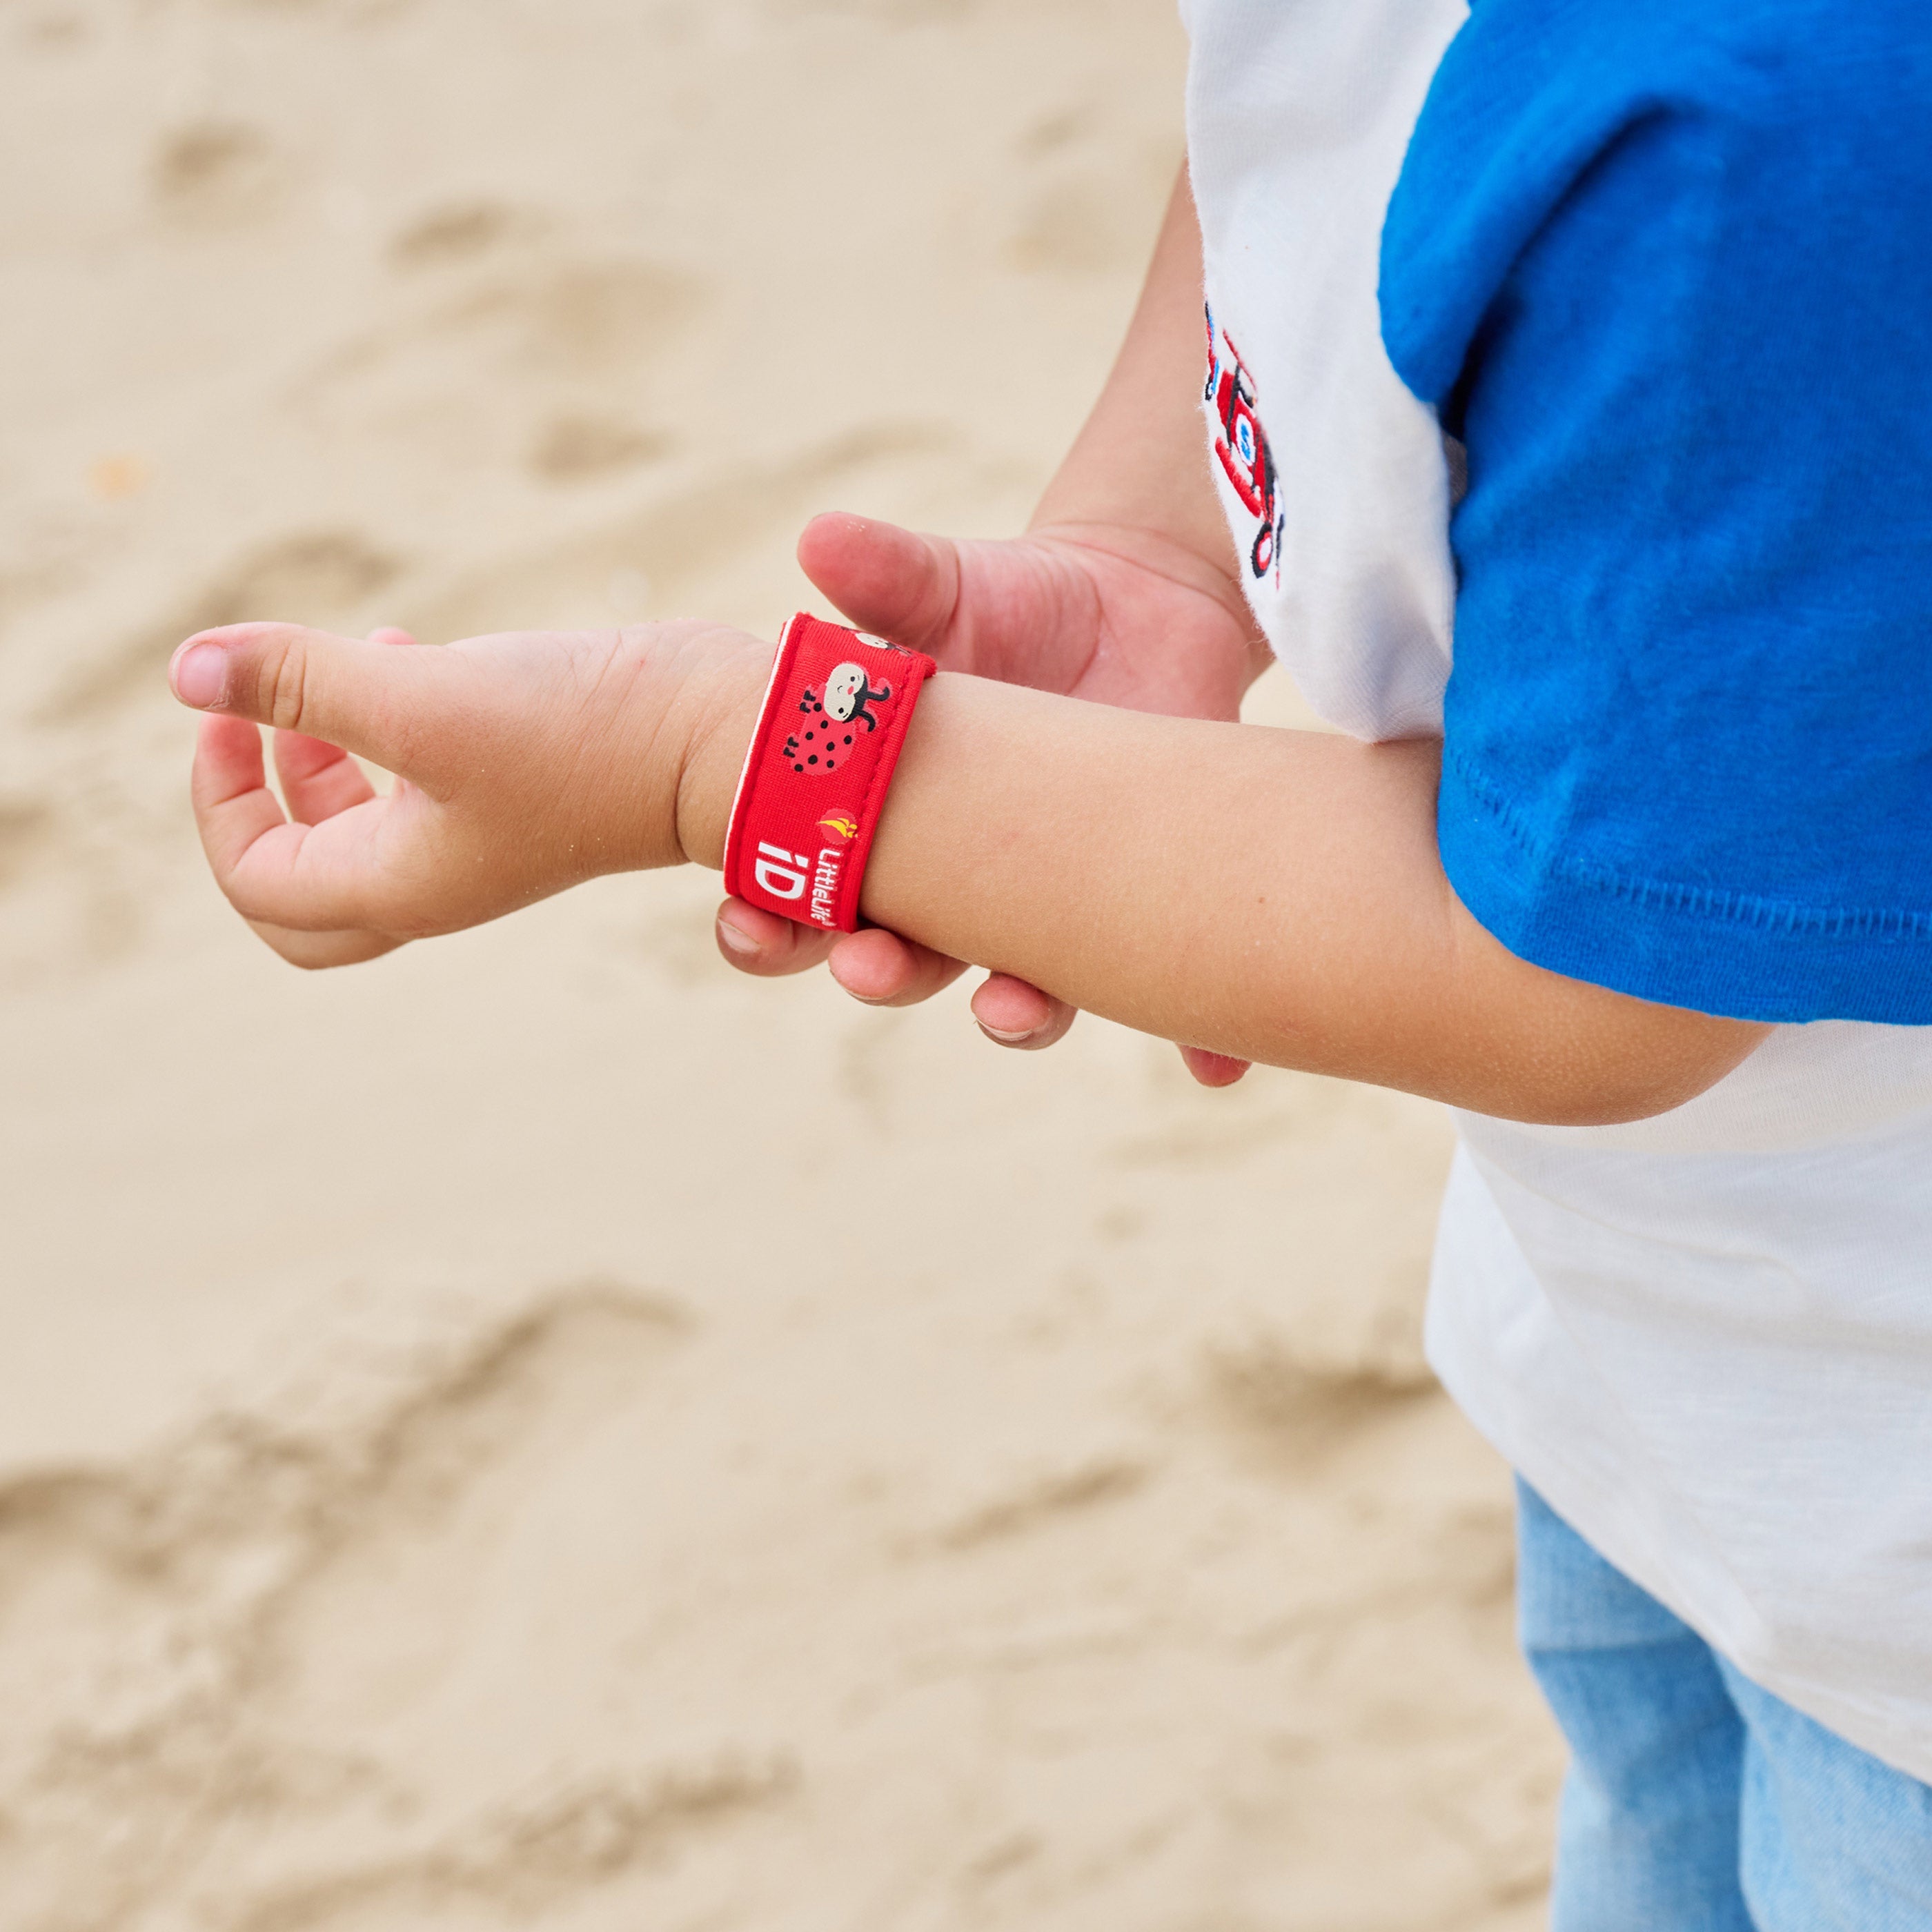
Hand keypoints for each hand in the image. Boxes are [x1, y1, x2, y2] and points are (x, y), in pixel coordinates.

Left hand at [171, 617, 760, 967]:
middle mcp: (440, 877)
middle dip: (266, 803)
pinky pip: (428, 779)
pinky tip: (413, 650)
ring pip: (367, 825)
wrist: (729, 737)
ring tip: (355, 660)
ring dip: (331, 747)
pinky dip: (395, 724)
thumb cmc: (585, 734)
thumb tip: (188, 669)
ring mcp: (487, 839)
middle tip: (264, 717)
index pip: (259, 883)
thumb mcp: (425, 700)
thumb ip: (303, 681)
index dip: (220, 797)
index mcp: (402, 884)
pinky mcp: (529, 793)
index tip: (231, 706)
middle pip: (306, 887)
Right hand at [715, 512, 1264, 1085]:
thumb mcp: (951, 587)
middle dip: (882, 971)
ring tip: (1015, 1009)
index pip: (800, 894)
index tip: (751, 921)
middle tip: (871, 963)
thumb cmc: (1012, 605)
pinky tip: (1215, 1066)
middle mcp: (957, 887)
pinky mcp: (1145, 906)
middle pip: (903, 958)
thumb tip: (818, 538)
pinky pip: (1173, 994)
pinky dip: (1196, 1038)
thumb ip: (887, 575)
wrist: (1136, 607)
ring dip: (1014, 1012)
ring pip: (1023, 991)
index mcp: (881, 823)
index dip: (767, 920)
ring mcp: (1052, 907)